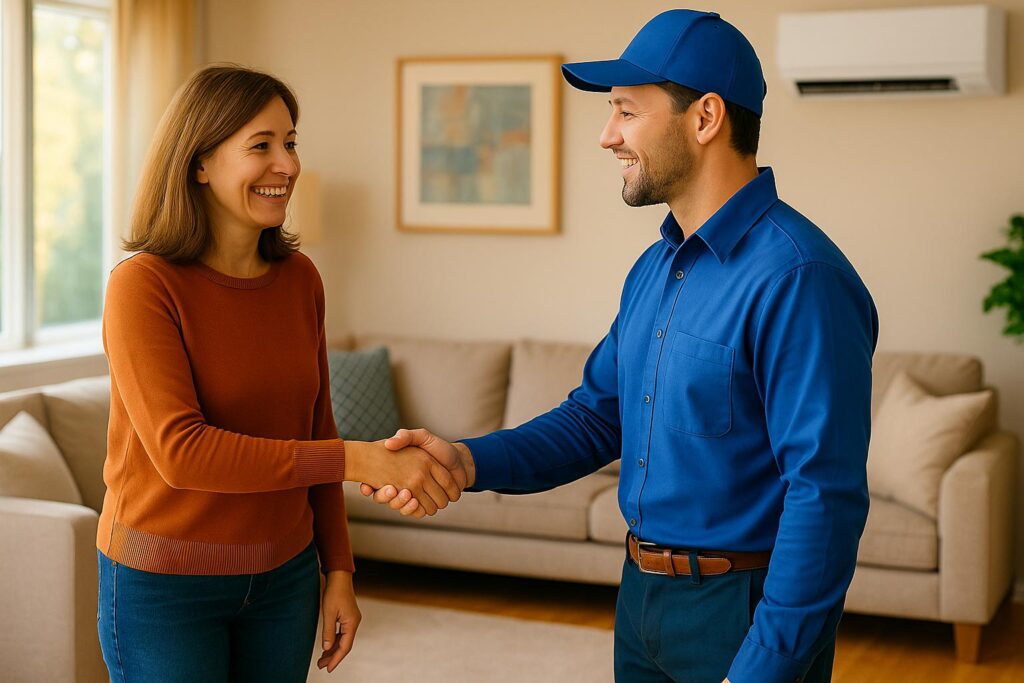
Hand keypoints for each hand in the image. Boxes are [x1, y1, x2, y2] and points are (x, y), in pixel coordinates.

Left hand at [317, 571, 360, 672]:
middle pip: (345, 645)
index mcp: (352, 623)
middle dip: (333, 656)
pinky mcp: (348, 616)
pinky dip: (335, 640)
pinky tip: (327, 645)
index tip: (328, 669)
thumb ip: (328, 632)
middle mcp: (354, 623)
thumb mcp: (328, 613)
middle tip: (321, 665)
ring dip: (333, 649)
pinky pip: (342, 633)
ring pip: (343, 639)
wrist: (339, 576)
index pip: (345, 647)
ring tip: (322, 658)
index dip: (336, 659)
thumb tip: (326, 648)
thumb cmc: (334, 592)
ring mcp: (352, 620)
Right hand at [359, 428, 475, 517]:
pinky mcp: (425, 504)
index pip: (377, 483)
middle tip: (391, 489)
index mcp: (398, 470)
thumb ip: (406, 436)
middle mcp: (403, 484)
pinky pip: (415, 512)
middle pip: (386, 498)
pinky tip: (414, 501)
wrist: (460, 461)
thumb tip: (388, 443)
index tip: (368, 487)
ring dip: (401, 503)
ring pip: (400, 506)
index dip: (370, 487)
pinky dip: (414, 510)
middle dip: (386, 496)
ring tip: (405, 493)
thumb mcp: (422, 437)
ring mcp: (414, 495)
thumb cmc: (440, 448)